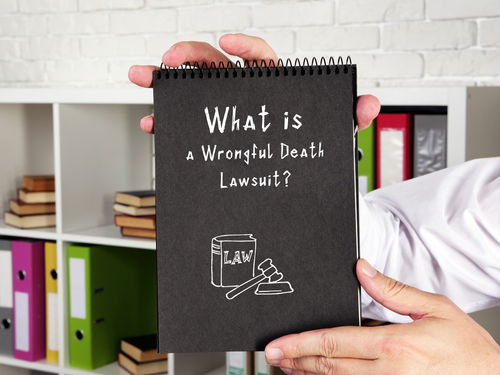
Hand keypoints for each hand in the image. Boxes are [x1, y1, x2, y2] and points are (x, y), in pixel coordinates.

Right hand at [128, 33, 379, 133]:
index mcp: (273, 89)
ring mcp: (227, 115)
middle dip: (189, 57)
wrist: (299, 183)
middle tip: (168, 61)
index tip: (228, 43)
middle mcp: (247, 96)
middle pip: (215, 66)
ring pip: (193, 91)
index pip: (260, 59)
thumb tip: (368, 103)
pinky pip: (188, 124)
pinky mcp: (216, 135)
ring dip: (165, 84)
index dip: (244, 47)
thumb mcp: (333, 134)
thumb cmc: (314, 151)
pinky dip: (169, 123)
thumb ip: (349, 117)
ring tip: (143, 78)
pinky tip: (154, 125)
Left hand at [265, 259, 499, 374]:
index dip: (300, 343)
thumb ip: (393, 290)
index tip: (278, 344)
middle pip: (328, 365)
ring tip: (287, 367)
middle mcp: (388, 372)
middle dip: (295, 359)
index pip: (334, 341)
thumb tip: (362, 270)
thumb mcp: (435, 309)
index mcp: (394, 345)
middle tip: (272, 355)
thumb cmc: (468, 350)